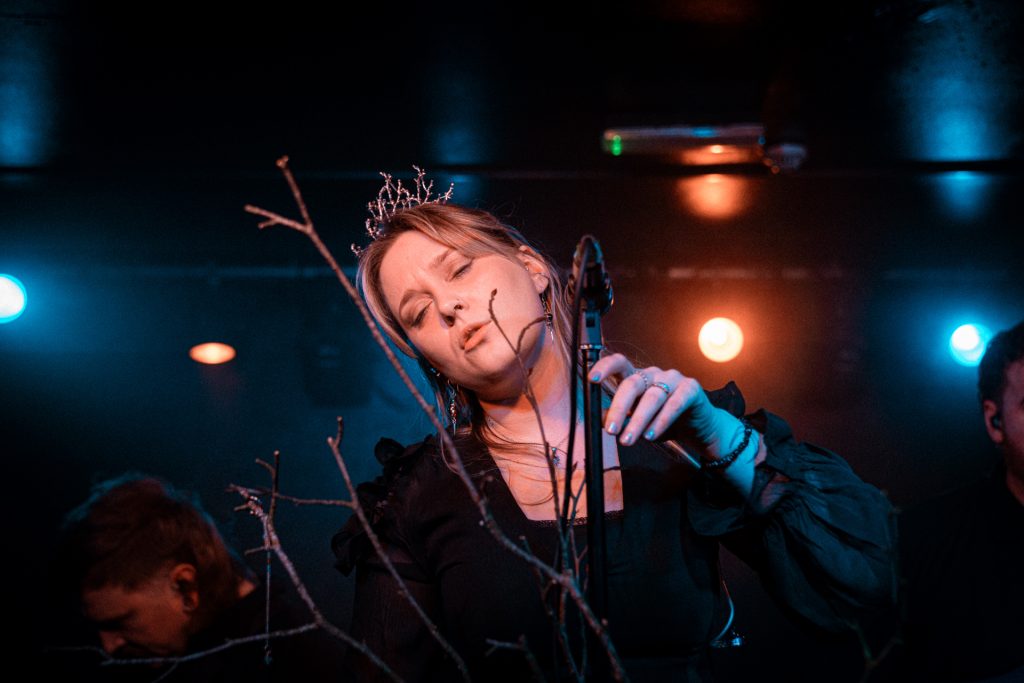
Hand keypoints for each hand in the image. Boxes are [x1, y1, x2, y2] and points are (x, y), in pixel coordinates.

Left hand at [587, 353, 742, 460]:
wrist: (698, 429)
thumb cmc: (663, 422)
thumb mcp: (636, 421)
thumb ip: (619, 417)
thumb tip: (600, 419)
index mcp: (637, 377)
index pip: (618, 363)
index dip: (604, 367)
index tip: (591, 380)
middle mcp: (654, 373)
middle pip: (632, 384)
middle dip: (619, 409)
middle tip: (611, 431)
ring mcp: (673, 378)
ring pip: (652, 397)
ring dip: (638, 421)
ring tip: (629, 439)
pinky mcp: (691, 388)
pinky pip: (674, 403)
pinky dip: (661, 421)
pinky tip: (652, 435)